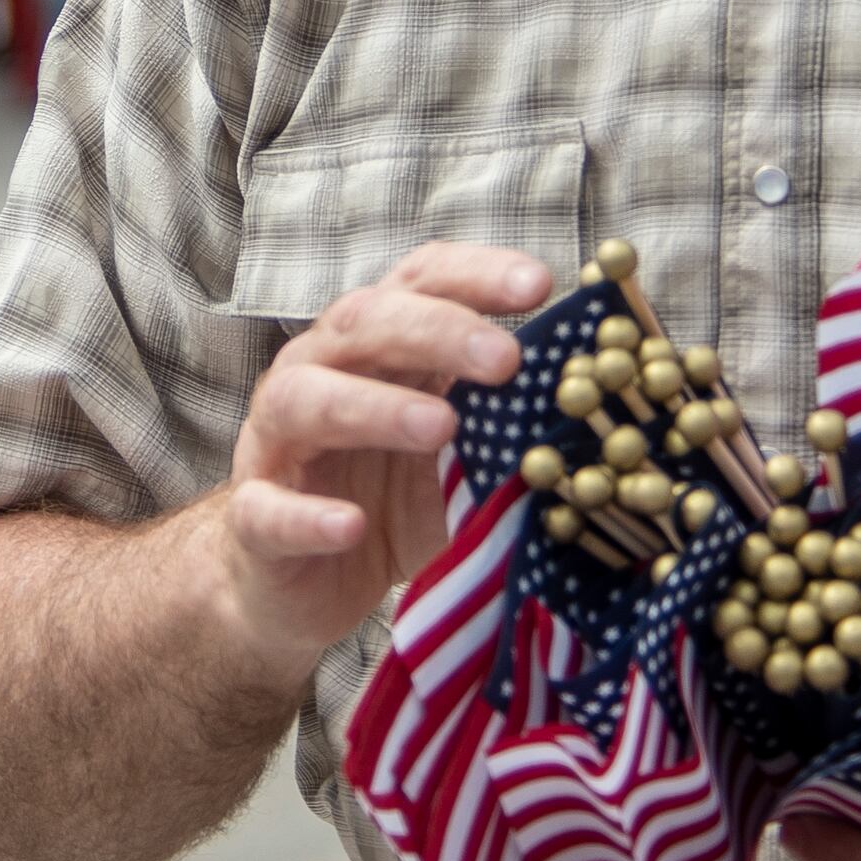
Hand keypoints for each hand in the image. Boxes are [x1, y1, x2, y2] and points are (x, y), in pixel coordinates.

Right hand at [196, 242, 549, 685]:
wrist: (305, 586)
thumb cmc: (396, 502)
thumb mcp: (464, 456)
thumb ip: (510, 422)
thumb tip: (606, 406)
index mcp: (376, 347)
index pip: (419, 282)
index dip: (475, 275)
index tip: (540, 286)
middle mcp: (319, 372)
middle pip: (364, 323)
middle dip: (437, 331)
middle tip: (504, 358)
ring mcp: (279, 443)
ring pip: (307, 399)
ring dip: (374, 407)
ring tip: (439, 427)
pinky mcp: (255, 517)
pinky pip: (270, 508)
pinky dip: (309, 515)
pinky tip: (350, 524)